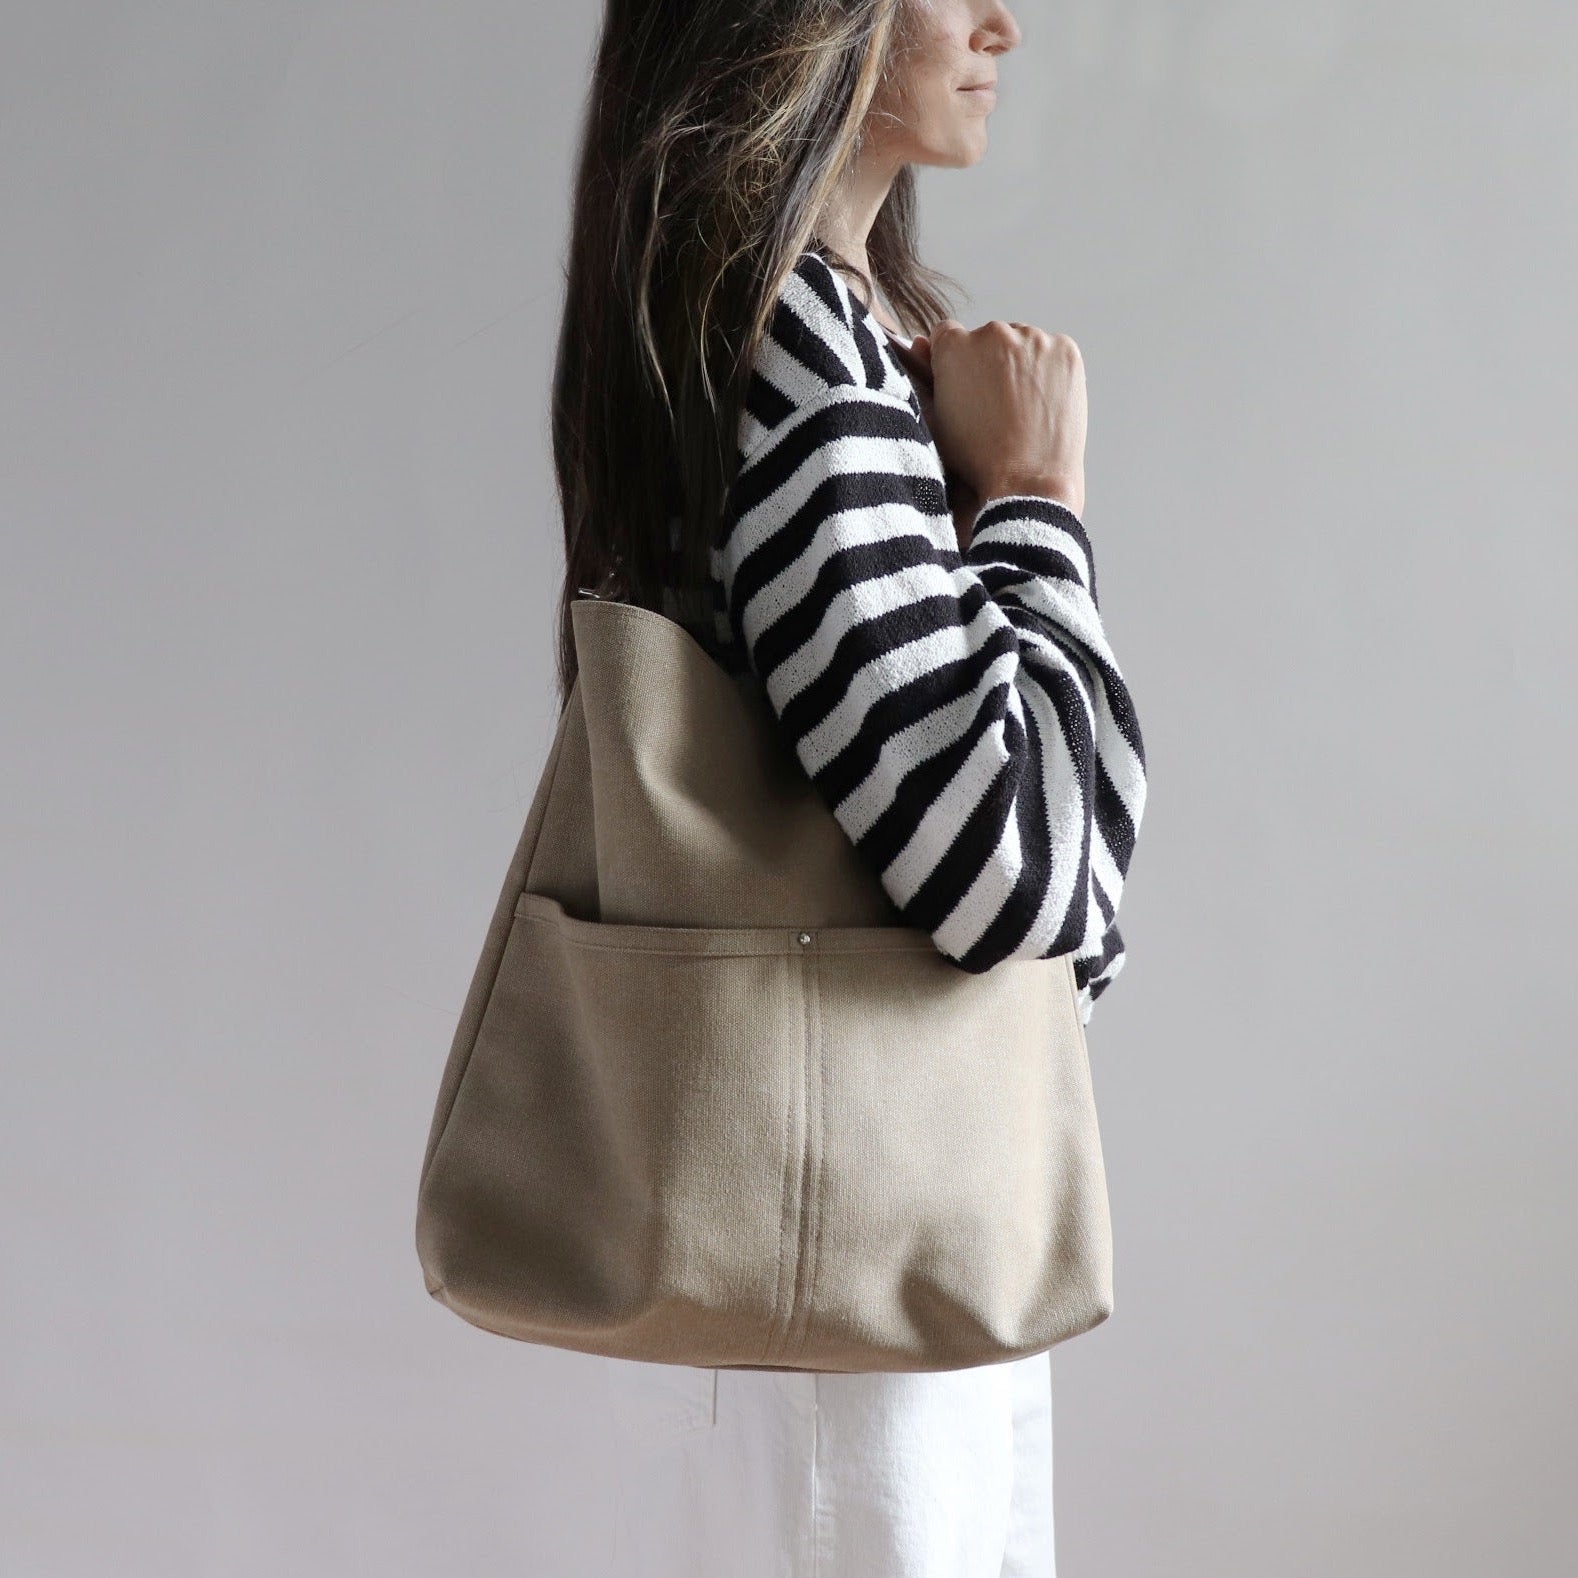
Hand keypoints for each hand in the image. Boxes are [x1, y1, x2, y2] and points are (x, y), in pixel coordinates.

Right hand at [910, 320, 1086, 517]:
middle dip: (990, 362)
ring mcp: (1033, 339)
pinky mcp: (1065, 350)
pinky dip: (1050, 370)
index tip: (966, 383)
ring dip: (1021, 364)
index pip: (948, 334)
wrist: (1029, 483)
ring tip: (1022, 407)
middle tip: (996, 403)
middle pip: (988, 337)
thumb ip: (926, 378)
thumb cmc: (977, 460)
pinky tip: (1043, 403)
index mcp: (955, 347)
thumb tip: (921, 343)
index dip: (955, 361)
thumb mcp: (937, 421)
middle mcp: (993, 333)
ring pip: (1022, 343)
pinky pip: (1053, 351)